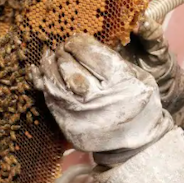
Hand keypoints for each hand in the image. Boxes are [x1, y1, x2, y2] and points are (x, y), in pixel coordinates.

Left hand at [30, 34, 173, 155]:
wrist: (137, 142)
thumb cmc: (140, 102)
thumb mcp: (140, 76)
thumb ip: (115, 60)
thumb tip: (83, 42)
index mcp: (123, 84)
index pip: (91, 54)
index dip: (79, 43)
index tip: (76, 40)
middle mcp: (100, 101)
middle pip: (70, 68)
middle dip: (63, 53)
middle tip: (63, 48)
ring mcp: (82, 116)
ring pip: (55, 84)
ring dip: (49, 67)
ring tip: (51, 58)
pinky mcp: (69, 127)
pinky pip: (50, 100)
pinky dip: (44, 84)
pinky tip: (43, 73)